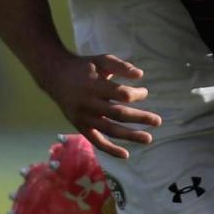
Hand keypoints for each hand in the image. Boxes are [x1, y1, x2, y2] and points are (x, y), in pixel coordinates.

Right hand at [41, 54, 161, 159]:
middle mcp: (87, 103)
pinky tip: (126, 154)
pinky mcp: (79, 126)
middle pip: (118, 114)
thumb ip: (121, 66)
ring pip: (109, 130)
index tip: (145, 92)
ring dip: (130, 136)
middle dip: (139, 118)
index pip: (120, 94)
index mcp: (93, 85)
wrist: (55, 75)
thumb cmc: (84, 66)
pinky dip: (110, 149)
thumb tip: (141, 75)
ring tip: (148, 138)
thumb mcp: (102, 59)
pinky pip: (96, 141)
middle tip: (158, 121)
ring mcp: (82, 117)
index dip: (136, 94)